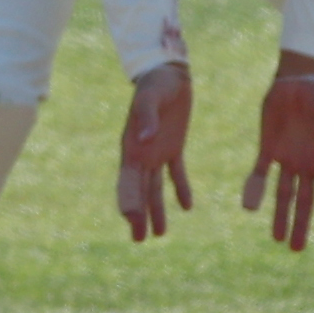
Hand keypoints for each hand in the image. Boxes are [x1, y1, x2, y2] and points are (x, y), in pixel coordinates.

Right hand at [117, 63, 193, 239]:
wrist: (169, 72)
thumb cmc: (156, 83)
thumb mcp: (152, 97)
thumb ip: (147, 116)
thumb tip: (144, 139)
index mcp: (132, 146)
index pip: (127, 180)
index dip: (128, 200)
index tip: (131, 219)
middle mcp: (141, 154)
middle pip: (138, 191)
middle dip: (138, 216)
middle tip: (139, 240)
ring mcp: (156, 152)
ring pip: (155, 188)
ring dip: (156, 210)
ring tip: (159, 234)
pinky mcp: (173, 147)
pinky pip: (176, 173)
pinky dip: (180, 189)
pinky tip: (186, 207)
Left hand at [243, 56, 313, 249]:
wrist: (303, 78)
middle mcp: (306, 166)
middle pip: (303, 202)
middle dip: (300, 226)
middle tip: (296, 250)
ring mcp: (286, 158)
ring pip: (282, 194)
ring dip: (280, 215)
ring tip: (277, 238)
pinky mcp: (268, 147)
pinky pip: (260, 172)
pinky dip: (255, 189)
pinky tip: (251, 207)